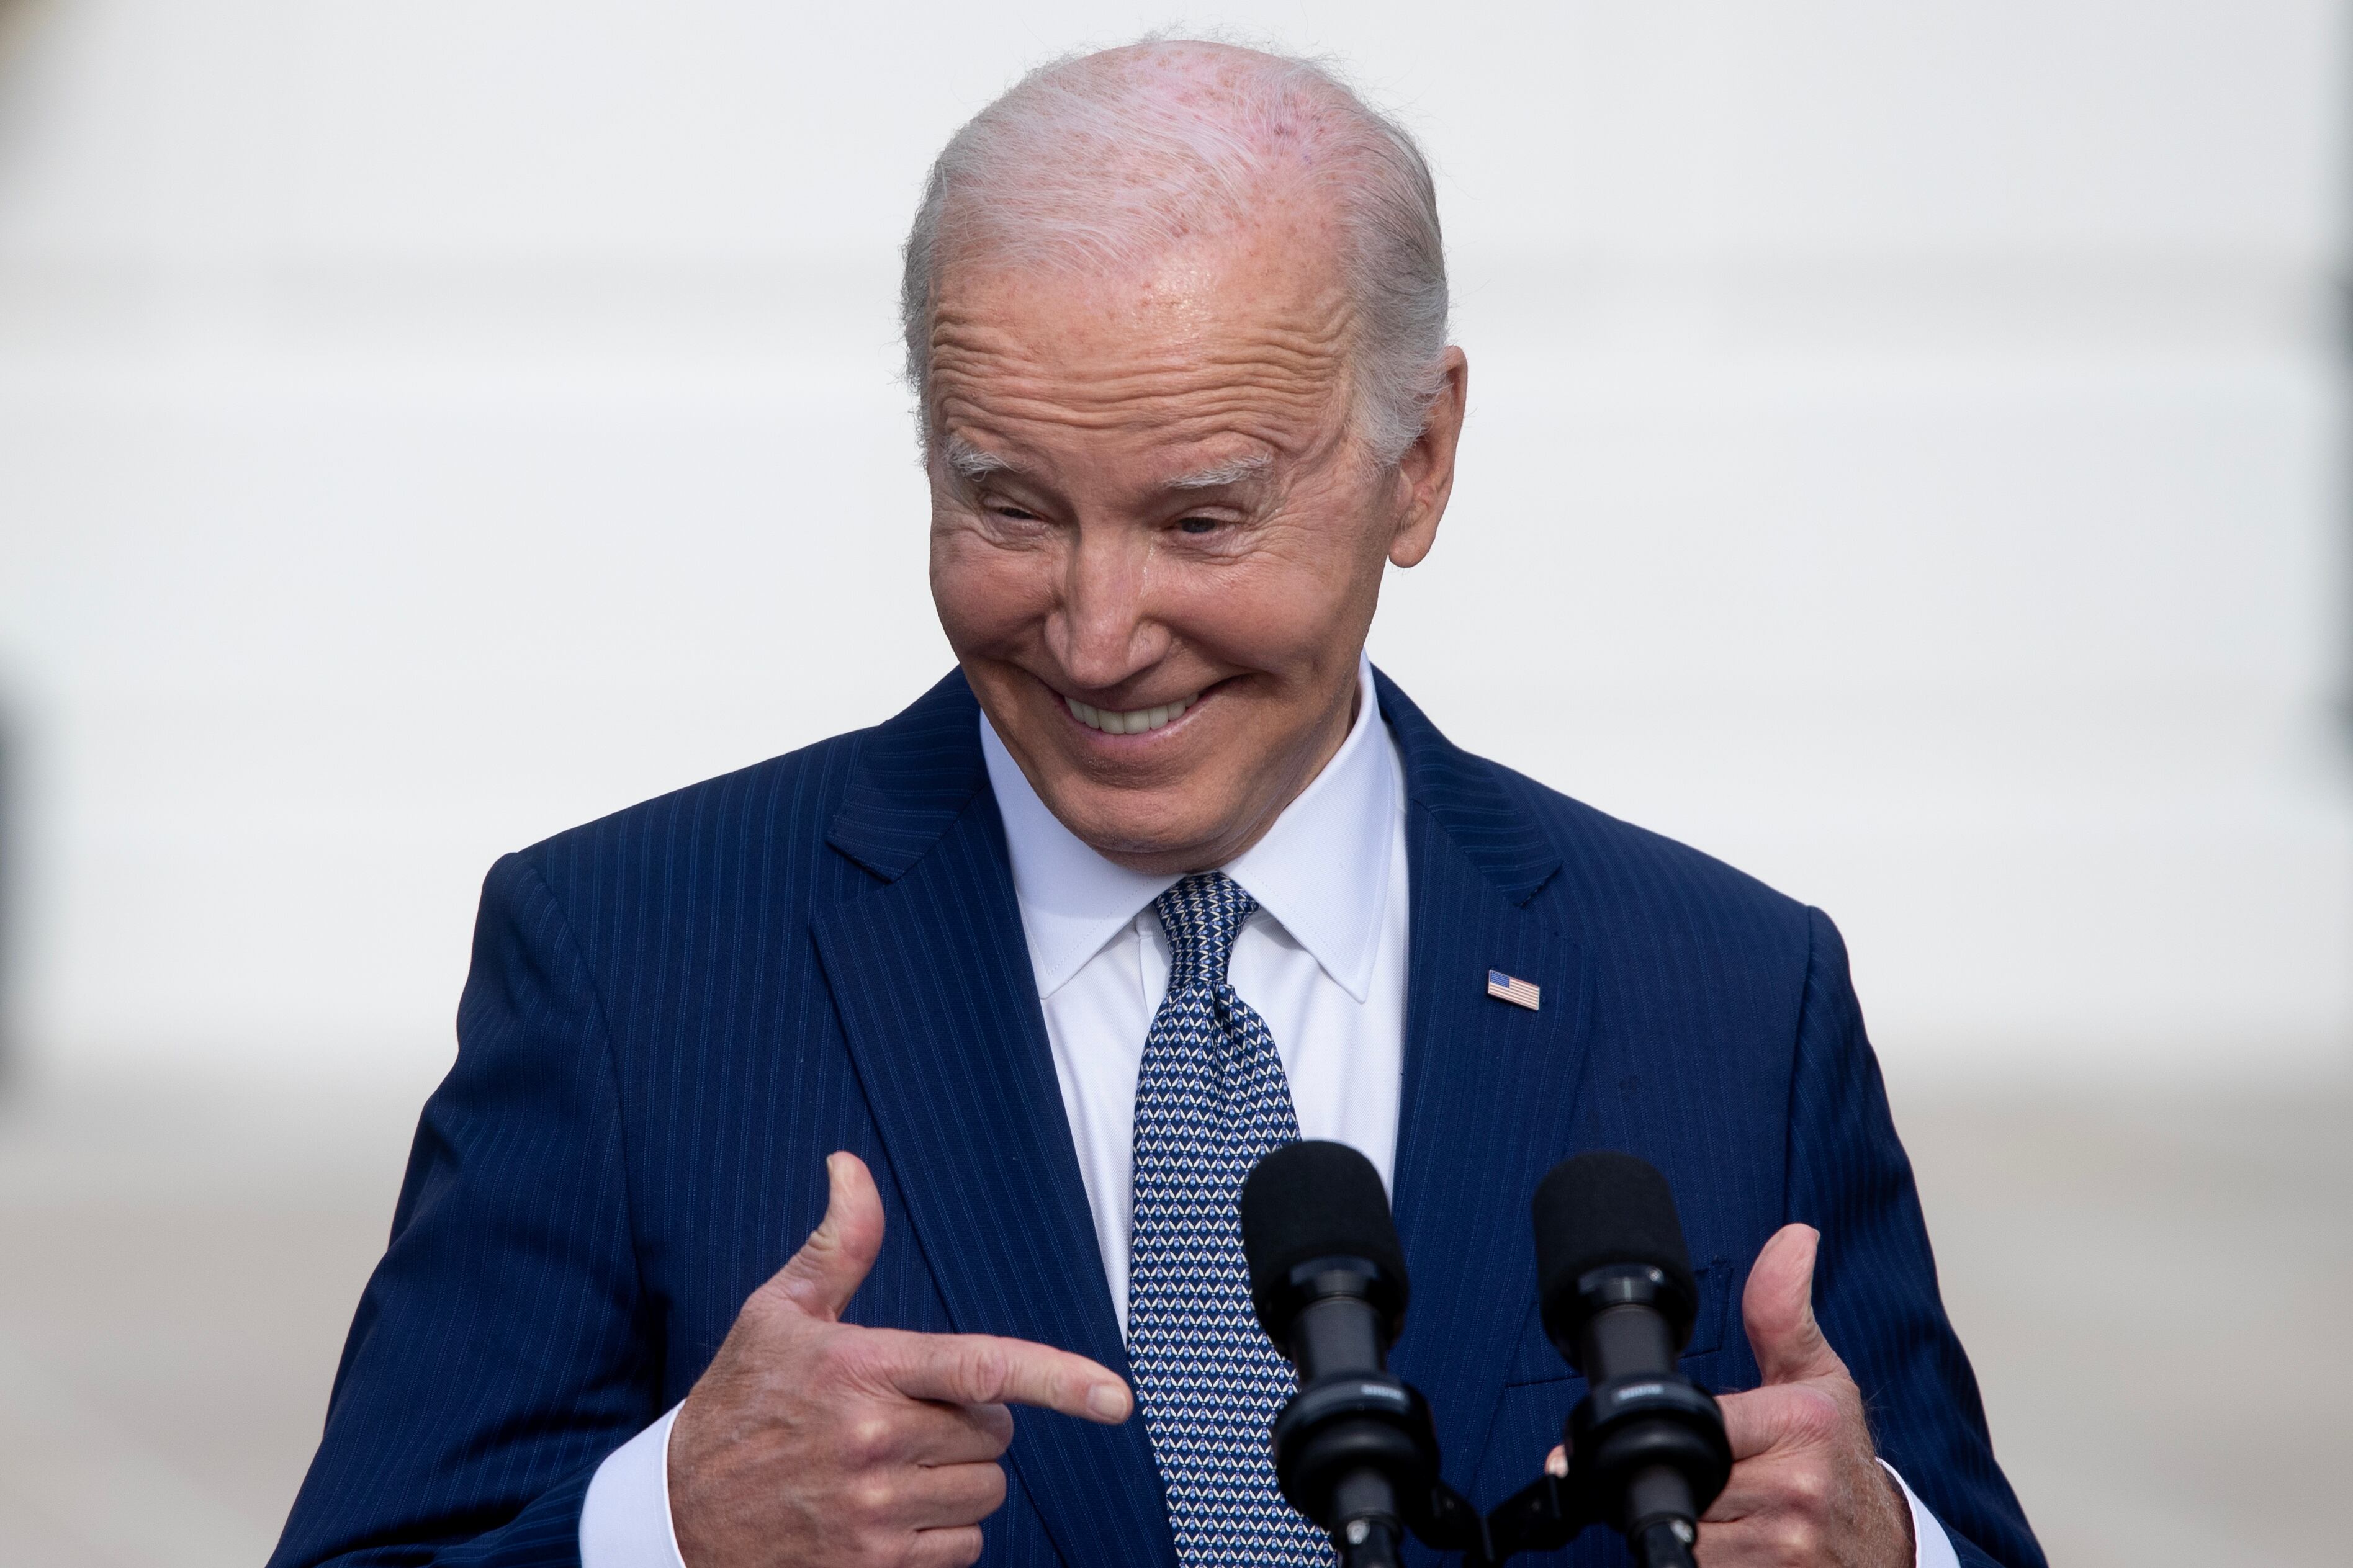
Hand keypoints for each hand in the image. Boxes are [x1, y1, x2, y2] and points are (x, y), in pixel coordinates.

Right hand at [668, 1152, 1133, 1567]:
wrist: (678, 1514)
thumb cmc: (739, 1402)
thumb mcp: (778, 1315)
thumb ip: (837, 1244)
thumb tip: (851, 1166)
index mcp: (860, 1370)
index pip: (981, 1369)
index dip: (1059, 1380)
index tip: (1117, 1397)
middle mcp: (873, 1443)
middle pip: (993, 1434)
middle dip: (969, 1425)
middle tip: (905, 1419)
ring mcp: (873, 1513)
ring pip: (984, 1494)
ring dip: (958, 1482)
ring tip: (891, 1469)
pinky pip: (962, 1550)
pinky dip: (940, 1534)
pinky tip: (886, 1515)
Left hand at [1702, 1224, 1911, 1566]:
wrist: (1883, 1546)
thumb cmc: (1841, 1457)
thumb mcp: (1819, 1378)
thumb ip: (1782, 1309)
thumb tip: (1793, 1237)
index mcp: (1803, 1426)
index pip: (1700, 1424)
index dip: (1671, 1427)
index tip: (1665, 1428)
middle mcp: (1797, 1492)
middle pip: (1682, 1477)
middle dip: (1676, 1472)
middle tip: (1695, 1468)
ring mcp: (1784, 1549)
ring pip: (1684, 1528)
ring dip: (1683, 1516)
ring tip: (1715, 1502)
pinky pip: (1697, 1567)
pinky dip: (1697, 1555)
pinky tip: (1724, 1538)